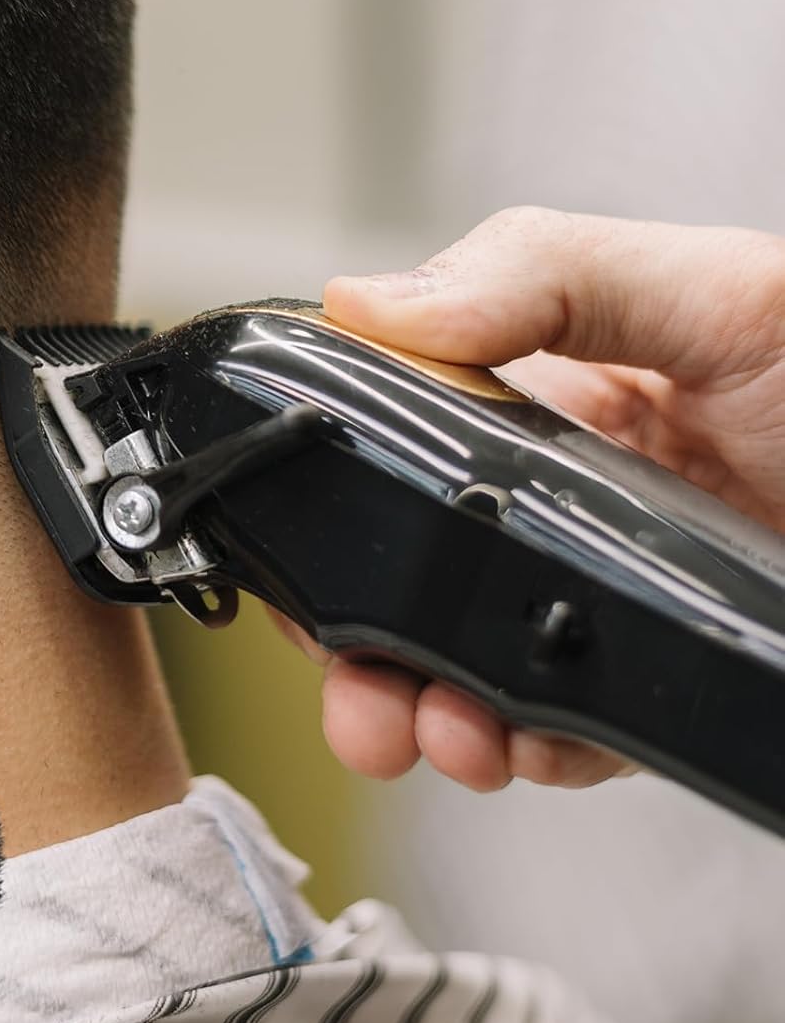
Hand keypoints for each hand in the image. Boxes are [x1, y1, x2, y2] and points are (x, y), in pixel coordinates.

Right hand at [279, 206, 784, 792]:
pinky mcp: (660, 671)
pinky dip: (525, 750)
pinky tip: (520, 748)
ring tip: (436, 736)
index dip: (337, 511)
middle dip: (365, 646)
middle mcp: (564, 497)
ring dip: (428, 712)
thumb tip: (370, 301)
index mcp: (554, 390)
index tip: (299, 568)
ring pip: (472, 664)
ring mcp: (607, 591)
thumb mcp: (723, 291)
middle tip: (356, 696)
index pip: (399, 449)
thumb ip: (545, 272)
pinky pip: (565, 725)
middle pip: (417, 578)